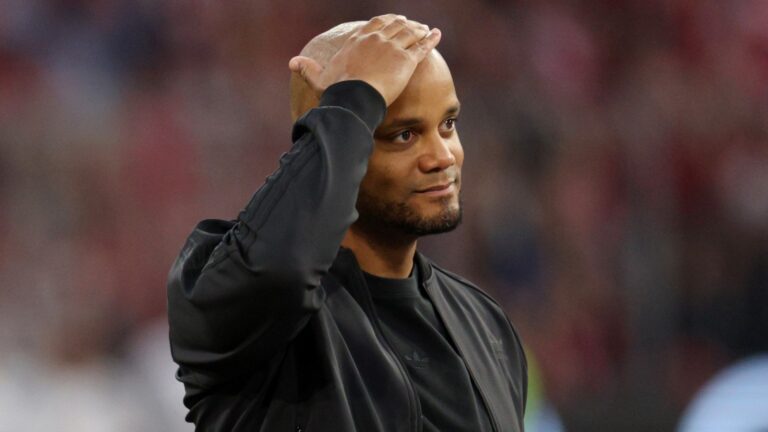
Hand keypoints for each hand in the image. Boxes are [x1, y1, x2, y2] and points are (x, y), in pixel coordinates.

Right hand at [289, 14, 441, 105]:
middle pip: (395, 25)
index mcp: (358, 40)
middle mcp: (376, 38)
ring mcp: (393, 47)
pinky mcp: (407, 59)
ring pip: (410, 33)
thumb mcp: (319, 78)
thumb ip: (307, 69)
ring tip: (426, 30)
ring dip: (419, 30)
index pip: (375, 24)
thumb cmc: (337, 91)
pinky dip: (431, 39)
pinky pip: (422, 45)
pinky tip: (436, 35)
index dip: (385, 22)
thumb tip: (292, 62)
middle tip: (413, 25)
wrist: (355, 98)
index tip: (392, 21)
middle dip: (405, 23)